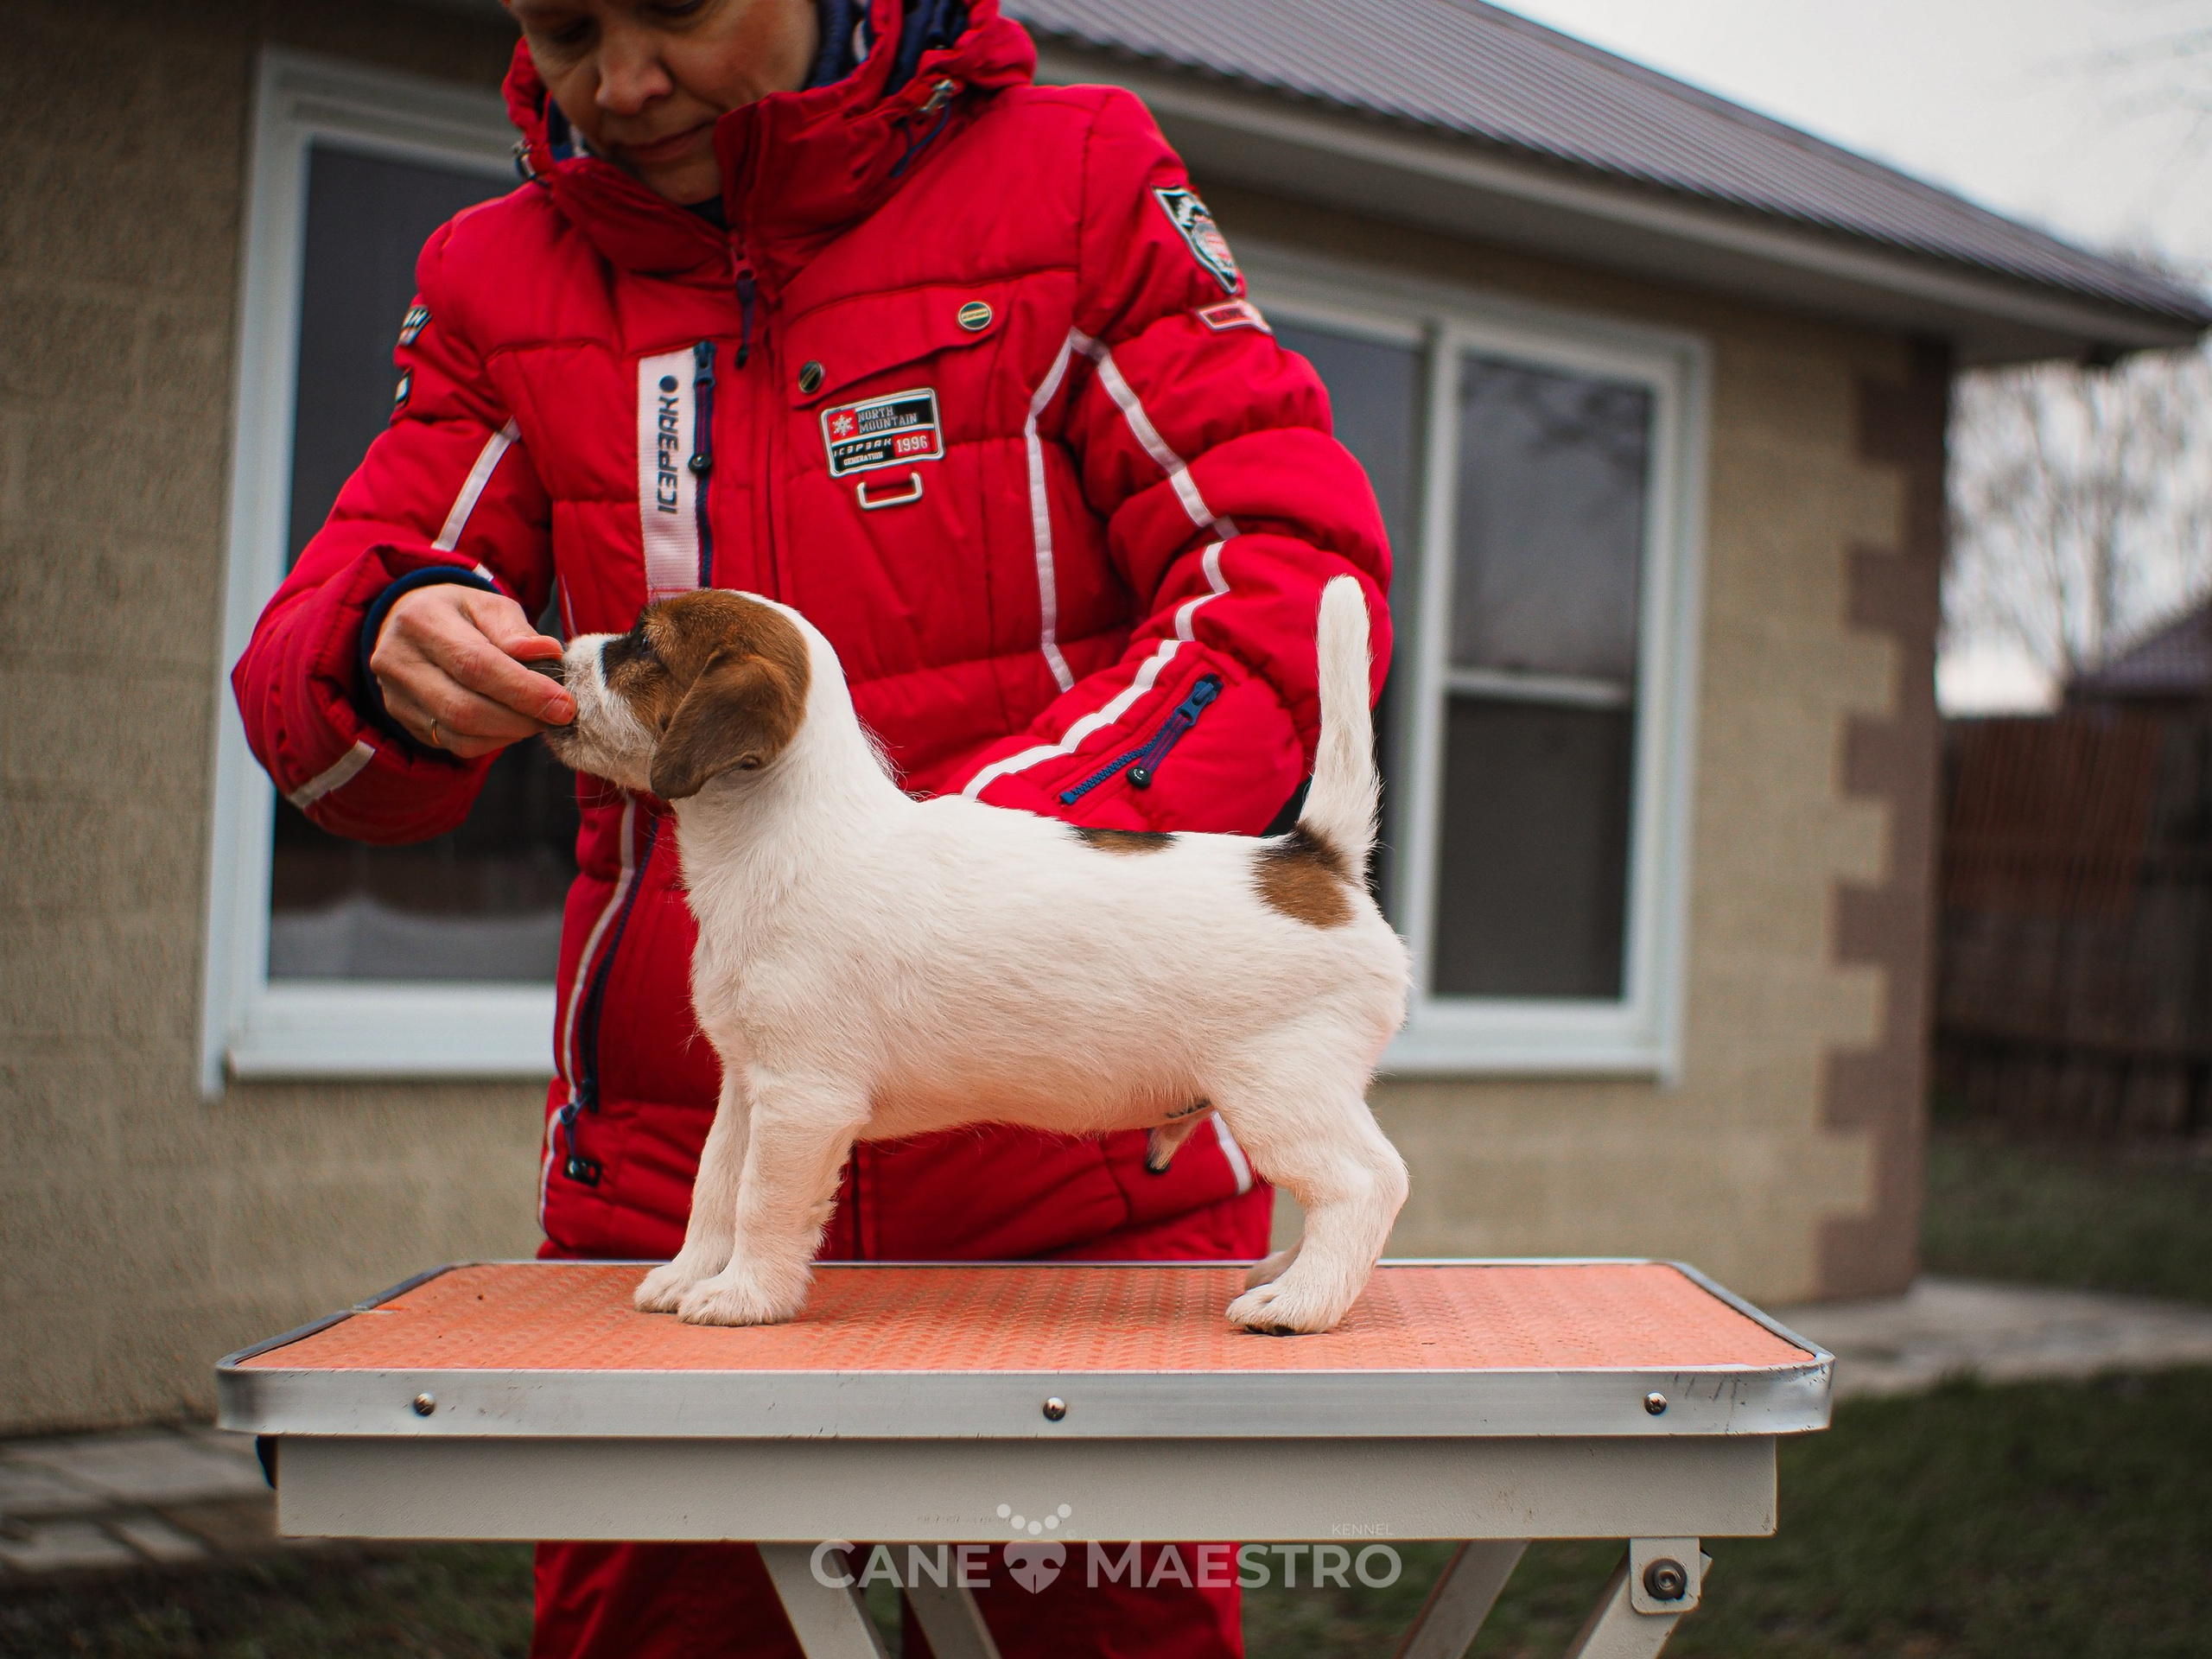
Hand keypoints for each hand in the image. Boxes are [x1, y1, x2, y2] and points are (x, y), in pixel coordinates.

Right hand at [368, 584, 574, 759]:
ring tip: (537, 718)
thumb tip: (547, 654)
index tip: (563, 704)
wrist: (409, 625)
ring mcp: (394, 695)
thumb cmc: (460, 614)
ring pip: (459, 733)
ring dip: (509, 733)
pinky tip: (511, 725)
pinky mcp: (403, 720)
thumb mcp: (488, 605)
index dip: (523, 690)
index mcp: (422, 620)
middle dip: (520, 719)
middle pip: (464, 707)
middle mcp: (398, 660)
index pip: (475, 664)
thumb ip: (516, 630)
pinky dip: (492, 741)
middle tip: (558, 716)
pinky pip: (454, 744)